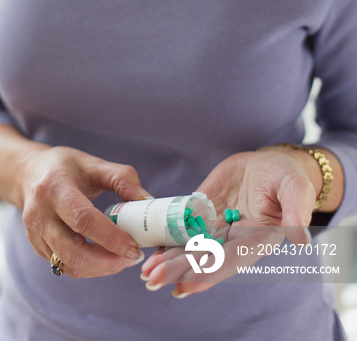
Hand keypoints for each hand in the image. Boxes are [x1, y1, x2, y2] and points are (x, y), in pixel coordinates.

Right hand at [21, 145, 151, 277]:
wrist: (29, 173)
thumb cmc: (65, 167)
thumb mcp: (94, 164)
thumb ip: (122, 179)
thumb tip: (147, 201)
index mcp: (54, 188)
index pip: (82, 220)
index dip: (110, 237)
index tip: (134, 246)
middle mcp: (39, 214)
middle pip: (73, 251)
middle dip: (107, 262)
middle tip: (132, 257)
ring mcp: (35, 233)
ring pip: (68, 265)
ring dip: (100, 268)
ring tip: (122, 259)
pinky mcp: (37, 247)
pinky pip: (64, 266)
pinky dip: (89, 267)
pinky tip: (104, 257)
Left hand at [141, 148, 315, 295]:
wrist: (269, 164)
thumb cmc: (286, 177)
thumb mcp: (295, 189)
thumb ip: (296, 212)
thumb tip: (301, 240)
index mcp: (255, 240)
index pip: (229, 261)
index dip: (207, 273)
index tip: (185, 284)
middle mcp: (233, 239)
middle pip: (204, 259)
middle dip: (178, 269)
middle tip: (152, 278)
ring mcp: (216, 227)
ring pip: (190, 247)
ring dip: (169, 260)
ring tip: (147, 270)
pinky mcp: (204, 211)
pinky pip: (184, 227)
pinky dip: (168, 237)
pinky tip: (151, 246)